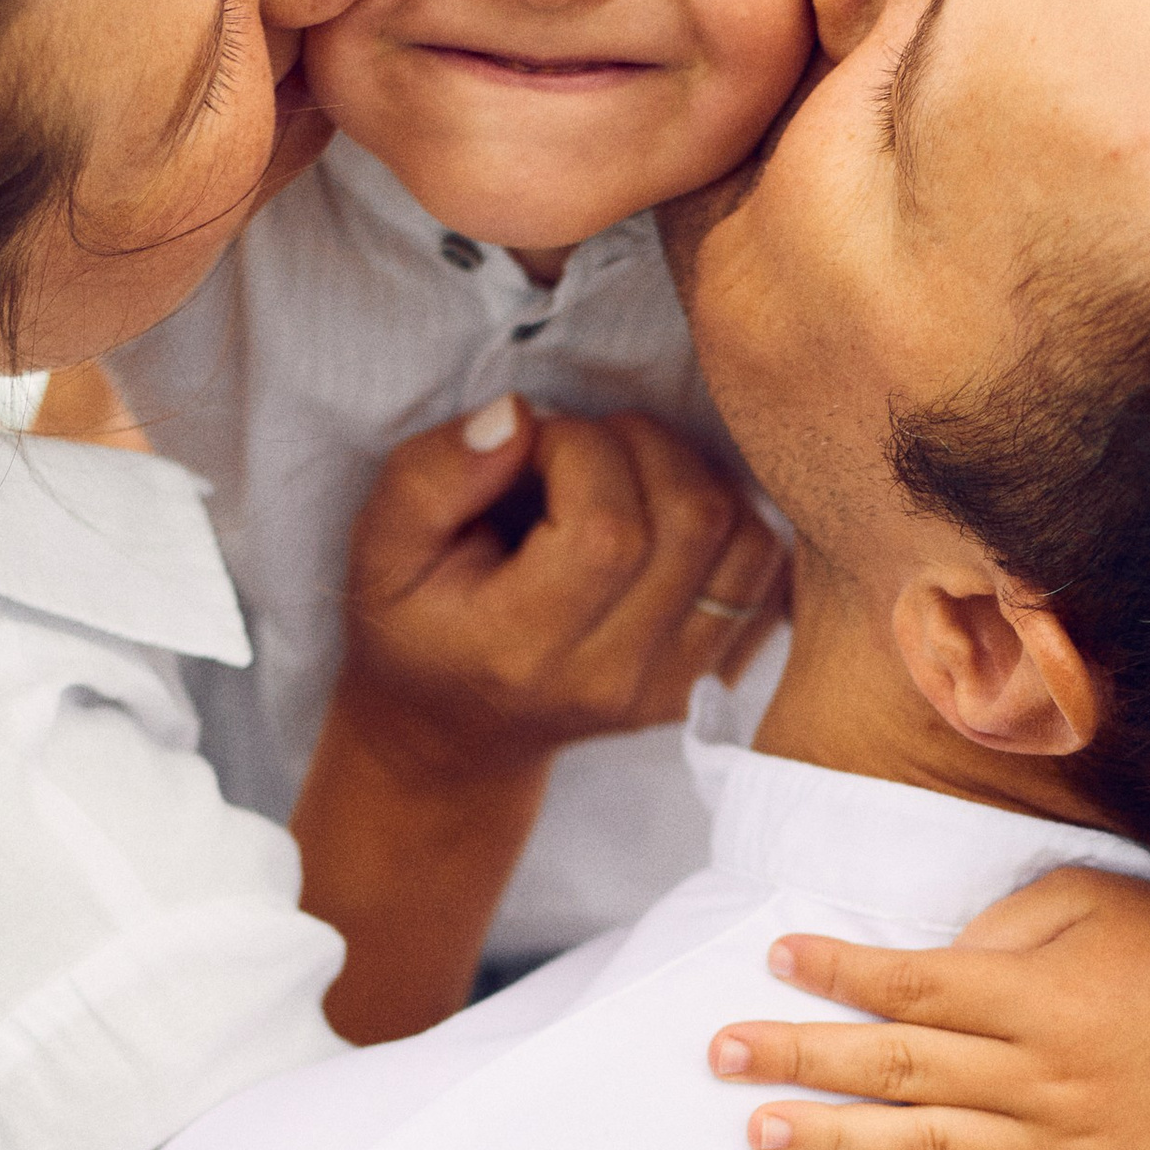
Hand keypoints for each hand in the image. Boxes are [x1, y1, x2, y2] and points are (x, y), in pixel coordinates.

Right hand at [336, 396, 785, 779]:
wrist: (455, 734)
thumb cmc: (417, 623)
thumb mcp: (382, 549)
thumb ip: (431, 476)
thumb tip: (519, 416)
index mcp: (524, 649)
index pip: (605, 526)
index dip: (579, 448)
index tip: (534, 446)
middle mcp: (614, 679)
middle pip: (690, 521)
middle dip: (644, 446)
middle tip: (584, 449)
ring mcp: (673, 687)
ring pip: (745, 540)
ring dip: (695, 475)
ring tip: (626, 476)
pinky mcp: (710, 680)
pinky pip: (767, 577)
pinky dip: (731, 522)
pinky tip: (663, 516)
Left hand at [706, 803, 1149, 1149]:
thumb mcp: (1080, 901)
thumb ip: (991, 937)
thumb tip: (908, 972)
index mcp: (1036, 992)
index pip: (911, 983)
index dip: (837, 972)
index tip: (774, 959)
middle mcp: (1044, 1071)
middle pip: (898, 1067)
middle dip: (801, 1060)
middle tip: (723, 1058)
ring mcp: (1068, 1139)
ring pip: (931, 1145)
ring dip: (838, 1141)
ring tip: (762, 1133)